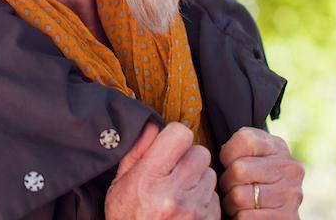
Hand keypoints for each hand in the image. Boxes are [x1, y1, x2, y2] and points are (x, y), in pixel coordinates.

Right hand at [105, 121, 219, 218]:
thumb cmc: (126, 219)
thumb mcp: (119, 184)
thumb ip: (137, 152)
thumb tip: (153, 125)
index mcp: (148, 179)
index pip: (180, 134)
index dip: (174, 137)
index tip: (168, 146)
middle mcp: (174, 193)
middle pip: (200, 152)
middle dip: (188, 158)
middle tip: (174, 171)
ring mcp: (195, 210)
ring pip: (210, 174)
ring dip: (198, 179)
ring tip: (179, 192)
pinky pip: (216, 197)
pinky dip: (204, 200)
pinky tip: (187, 209)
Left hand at [219, 127, 303, 217]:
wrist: (271, 211)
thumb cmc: (248, 179)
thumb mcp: (244, 155)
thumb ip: (234, 146)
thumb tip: (205, 151)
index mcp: (278, 147)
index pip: (245, 140)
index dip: (228, 154)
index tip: (229, 163)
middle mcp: (290, 168)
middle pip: (239, 169)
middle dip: (227, 181)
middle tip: (232, 187)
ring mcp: (291, 194)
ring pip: (239, 196)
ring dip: (231, 203)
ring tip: (238, 202)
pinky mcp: (287, 217)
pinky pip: (246, 217)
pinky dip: (239, 218)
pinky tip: (246, 214)